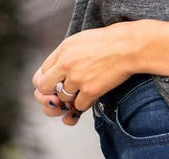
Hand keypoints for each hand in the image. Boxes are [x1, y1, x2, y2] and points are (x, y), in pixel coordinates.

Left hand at [31, 23, 145, 126]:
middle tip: (60, 96)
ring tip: (81, 92)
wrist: (127, 47)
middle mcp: (66, 64)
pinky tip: (91, 96)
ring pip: (63, 99)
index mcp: (62, 50)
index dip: (45, 83)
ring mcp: (77, 78)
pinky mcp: (90, 90)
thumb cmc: (106, 44)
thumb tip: (54, 74)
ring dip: (71, 100)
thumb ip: (64, 56)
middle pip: (44, 88)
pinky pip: (79, 106)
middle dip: (50, 95)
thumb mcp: (79, 42)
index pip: (41, 73)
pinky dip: (84, 104)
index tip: (52, 87)